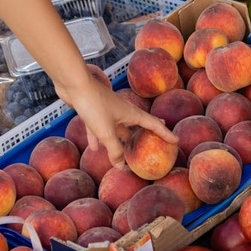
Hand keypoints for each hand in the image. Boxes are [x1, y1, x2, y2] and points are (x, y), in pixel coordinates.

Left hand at [56, 78, 178, 167]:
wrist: (74, 83)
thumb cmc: (94, 105)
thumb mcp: (106, 131)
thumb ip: (114, 150)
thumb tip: (121, 166)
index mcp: (131, 113)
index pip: (153, 125)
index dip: (165, 133)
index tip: (176, 140)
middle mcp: (122, 111)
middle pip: (136, 125)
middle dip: (143, 135)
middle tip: (152, 143)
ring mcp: (107, 110)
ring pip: (116, 127)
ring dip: (119, 139)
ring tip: (124, 150)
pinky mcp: (93, 110)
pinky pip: (98, 127)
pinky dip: (97, 137)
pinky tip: (94, 148)